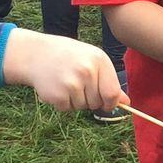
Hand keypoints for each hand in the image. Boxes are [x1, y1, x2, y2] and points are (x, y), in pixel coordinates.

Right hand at [2, 29, 128, 109]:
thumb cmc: (68, 57)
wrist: (36, 54)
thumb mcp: (91, 61)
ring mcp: (71, 84)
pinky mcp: (57, 95)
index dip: (111, 102)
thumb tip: (126, 102)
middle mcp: (86, 71)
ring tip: (65, 82)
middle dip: (90, 99)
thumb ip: (109, 80)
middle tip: (77, 84)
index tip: (105, 102)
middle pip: (97, 102)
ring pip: (82, 107)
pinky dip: (62, 103)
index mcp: (99, 60)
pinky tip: (56, 87)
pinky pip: (67, 109)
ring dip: (75, 100)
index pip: (112, 93)